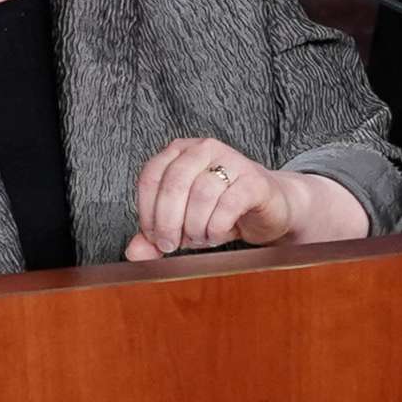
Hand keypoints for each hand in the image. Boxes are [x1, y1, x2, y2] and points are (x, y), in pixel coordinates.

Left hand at [123, 138, 301, 260]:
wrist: (269, 209)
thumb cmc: (220, 211)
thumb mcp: (182, 223)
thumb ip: (155, 236)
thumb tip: (133, 253)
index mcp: (179, 152)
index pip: (150, 177)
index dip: (147, 212)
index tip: (154, 237)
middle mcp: (203, 149)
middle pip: (174, 183)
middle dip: (168, 221)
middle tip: (171, 245)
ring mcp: (232, 160)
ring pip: (201, 193)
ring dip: (195, 225)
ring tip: (199, 238)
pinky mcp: (254, 180)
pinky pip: (228, 204)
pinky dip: (217, 227)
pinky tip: (217, 234)